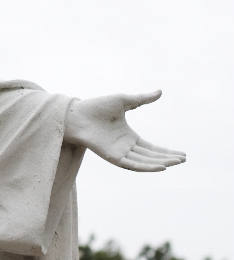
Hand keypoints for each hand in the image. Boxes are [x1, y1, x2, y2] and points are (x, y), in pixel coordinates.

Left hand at [64, 91, 185, 171]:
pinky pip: (132, 165)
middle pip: (150, 157)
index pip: (151, 148)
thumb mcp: (124, 101)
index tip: (182, 154)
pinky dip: (146, 167)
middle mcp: (124, 147)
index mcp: (128, 137)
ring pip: (143, 162)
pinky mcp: (112, 157)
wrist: (75, 113)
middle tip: (183, 160)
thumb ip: (142, 99)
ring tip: (176, 162)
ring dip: (160, 163)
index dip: (166, 151)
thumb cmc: (95, 106)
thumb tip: (160, 92)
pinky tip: (160, 168)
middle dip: (167, 159)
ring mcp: (118, 153)